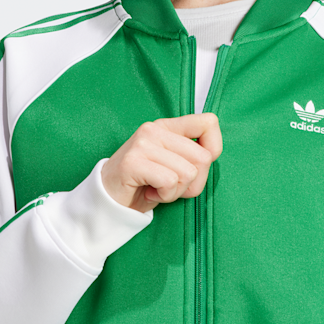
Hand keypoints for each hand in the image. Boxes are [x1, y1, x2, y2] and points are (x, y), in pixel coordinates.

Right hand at [101, 113, 222, 213]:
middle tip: (172, 186)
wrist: (109, 201)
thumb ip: (192, 154)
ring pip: (188, 172)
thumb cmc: (146, 184)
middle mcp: (154, 129)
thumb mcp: (173, 163)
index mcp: (167, 126)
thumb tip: (212, 153)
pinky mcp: (133, 162)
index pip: (208, 123)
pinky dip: (165, 196)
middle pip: (204, 157)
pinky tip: (150, 192)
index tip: (197, 166)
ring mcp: (142, 144)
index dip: (214, 148)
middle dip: (194, 182)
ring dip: (176, 191)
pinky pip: (169, 181)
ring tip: (158, 189)